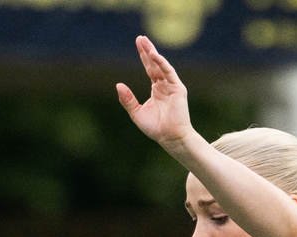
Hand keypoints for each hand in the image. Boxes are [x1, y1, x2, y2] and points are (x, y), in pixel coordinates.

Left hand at [116, 35, 193, 151]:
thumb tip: (118, 85)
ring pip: (161, 65)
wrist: (170, 138)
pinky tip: (154, 55)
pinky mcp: (178, 89)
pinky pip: (169, 73)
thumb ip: (127, 99)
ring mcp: (172, 86)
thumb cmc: (156, 128)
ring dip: (153, 53)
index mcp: (156, 89)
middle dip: (148, 50)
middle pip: (155, 64)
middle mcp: (165, 85)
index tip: (138, 44)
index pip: (149, 68)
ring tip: (145, 42)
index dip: (144, 56)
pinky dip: (162, 64)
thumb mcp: (136, 113)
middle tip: (140, 38)